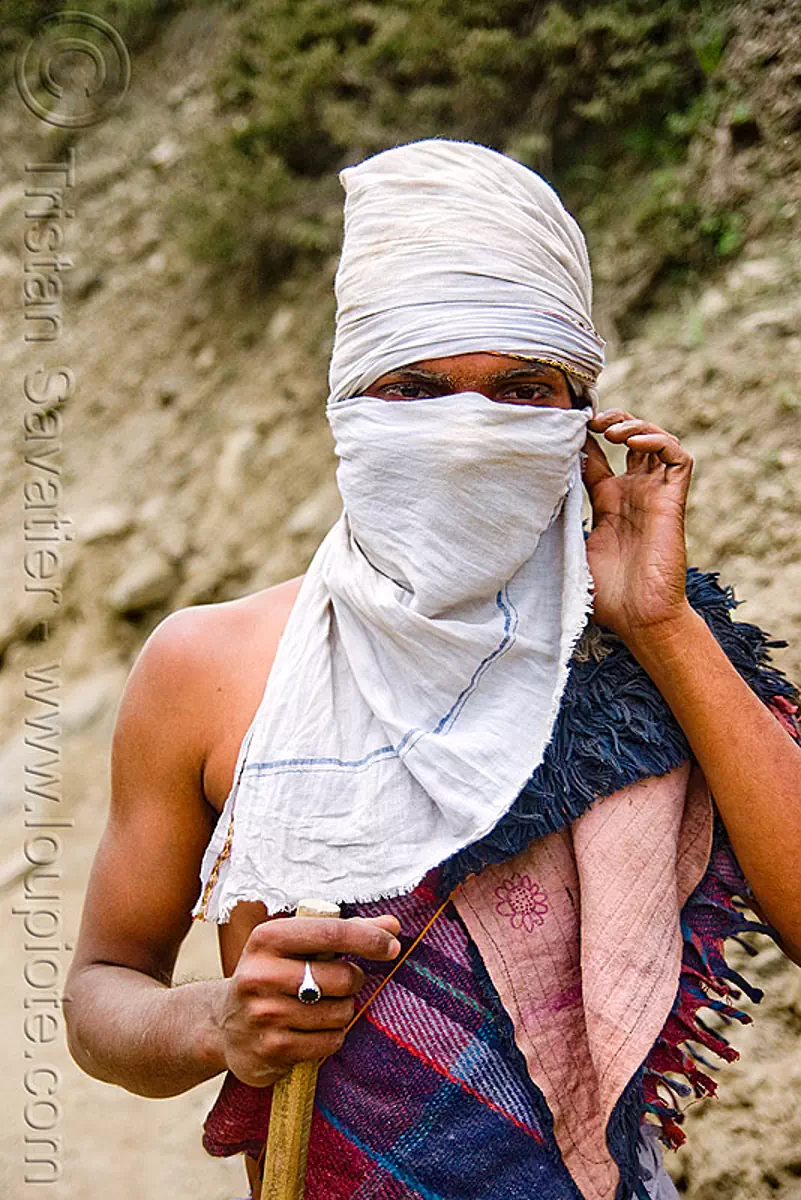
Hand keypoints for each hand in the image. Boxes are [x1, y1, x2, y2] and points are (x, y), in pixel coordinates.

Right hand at [215, 913, 399, 1086]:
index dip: (368, 939)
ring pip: (339, 1012)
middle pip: (341, 977)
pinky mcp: (272, 1049)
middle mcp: (260, 974)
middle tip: (340, 983)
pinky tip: (314, 1030)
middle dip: (352, 980)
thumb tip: (392, 927)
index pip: (330, 933)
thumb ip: (344, 933)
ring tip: (322, 1006)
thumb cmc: (272, 975)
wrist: (223, 1025)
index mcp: (266, 938)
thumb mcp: (295, 946)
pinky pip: (330, 1042)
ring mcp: (264, 1015)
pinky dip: (333, 1036)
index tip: (392, 945)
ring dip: (343, 1010)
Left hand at [581, 408, 693, 642]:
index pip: (596, 457)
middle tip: (589, 419)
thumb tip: (528, 499)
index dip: (582, 439)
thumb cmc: (607, 594)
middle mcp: (632, 493)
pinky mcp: (673, 500)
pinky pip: (677, 458)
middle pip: (628, 440)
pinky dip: (659, 441)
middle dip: (611, 421)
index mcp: (608, 502)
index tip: (562, 427)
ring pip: (654, 441)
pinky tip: (634, 442)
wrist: (639, 618)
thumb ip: (560, 518)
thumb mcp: (573, 547)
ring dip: (634, 425)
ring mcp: (654, 495)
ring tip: (609, 429)